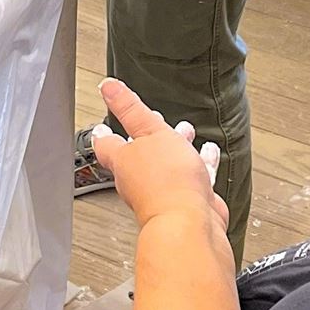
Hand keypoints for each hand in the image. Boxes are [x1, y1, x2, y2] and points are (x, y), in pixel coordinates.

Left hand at [88, 78, 226, 232]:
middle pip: (140, 154)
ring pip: (168, 165)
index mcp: (124, 161)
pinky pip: (192, 177)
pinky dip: (200, 163)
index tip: (101, 125)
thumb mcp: (149, 132)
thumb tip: (108, 88)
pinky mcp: (187, 200)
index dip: (104, 132)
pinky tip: (208, 155)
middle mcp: (140, 180)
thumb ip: (130, 109)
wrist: (191, 222)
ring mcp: (164, 192)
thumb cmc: (167, 183)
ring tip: (185, 132)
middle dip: (148, 136)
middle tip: (152, 122)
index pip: (107, 144)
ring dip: (176, 147)